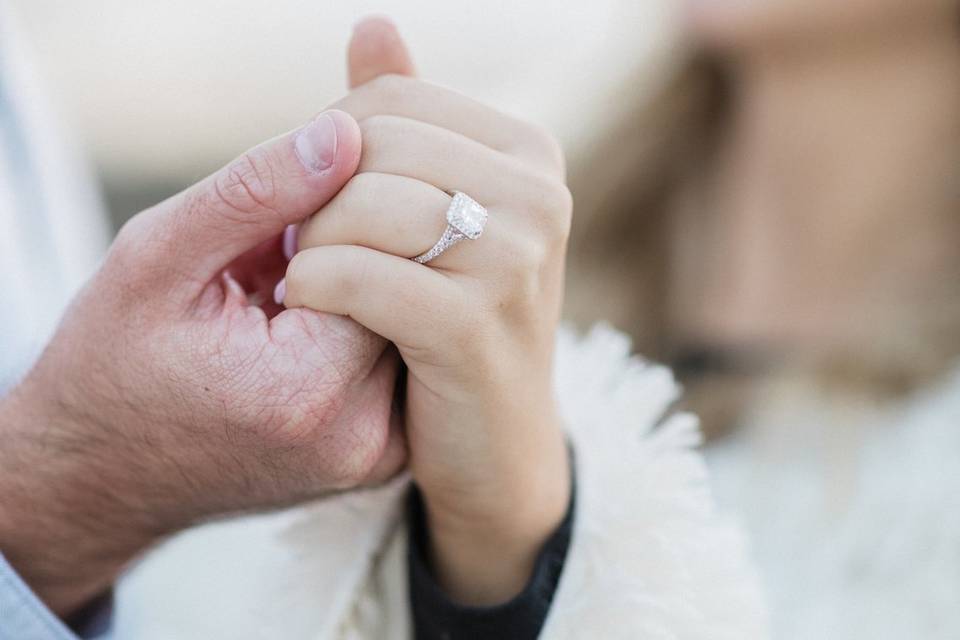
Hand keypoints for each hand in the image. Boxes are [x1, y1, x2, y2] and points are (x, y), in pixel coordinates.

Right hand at [0, 107, 405, 615]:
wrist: (99, 476)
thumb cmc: (113, 364)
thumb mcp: (158, 256)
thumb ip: (256, 191)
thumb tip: (347, 130)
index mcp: (307, 386)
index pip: (388, 253)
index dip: (345, 214)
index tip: (283, 227)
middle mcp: (362, 434)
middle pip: (412, 291)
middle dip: (358, 250)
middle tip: (283, 261)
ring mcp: (379, 454)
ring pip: (414, 323)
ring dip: (365, 288)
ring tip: (289, 300)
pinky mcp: (384, 456)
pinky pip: (401, 361)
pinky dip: (364, 327)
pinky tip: (308, 328)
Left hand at [283, 18, 571, 604]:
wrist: (496, 444)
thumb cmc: (457, 318)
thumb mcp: (439, 210)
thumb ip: (407, 119)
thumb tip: (372, 23)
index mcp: (529, 153)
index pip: (390, 101)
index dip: (328, 147)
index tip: (319, 205)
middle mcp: (537, 195)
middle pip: (369, 144)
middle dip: (313, 197)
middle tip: (304, 249)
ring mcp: (517, 261)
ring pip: (359, 205)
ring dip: (307, 246)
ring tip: (309, 280)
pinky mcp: (478, 328)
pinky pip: (357, 277)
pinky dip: (314, 290)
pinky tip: (313, 310)